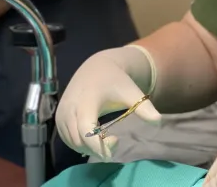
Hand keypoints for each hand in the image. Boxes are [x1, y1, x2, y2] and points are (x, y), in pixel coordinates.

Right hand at [55, 46, 161, 160]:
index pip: (85, 130)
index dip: (96, 145)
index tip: (113, 149)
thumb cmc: (116, 82)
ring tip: (105, 139)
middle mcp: (70, 107)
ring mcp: (62, 113)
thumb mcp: (131, 92)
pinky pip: (66, 138)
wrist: (97, 67)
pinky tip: (94, 138)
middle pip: (78, 140)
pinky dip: (79, 143)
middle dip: (96, 148)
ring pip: (71, 142)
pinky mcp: (59, 117)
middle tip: (115, 142)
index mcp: (87, 100)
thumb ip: (143, 107)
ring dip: (87, 147)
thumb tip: (158, 121)